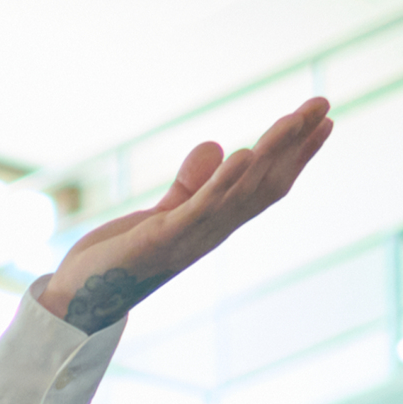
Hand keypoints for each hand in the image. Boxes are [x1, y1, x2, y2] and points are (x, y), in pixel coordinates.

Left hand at [34, 96, 332, 333]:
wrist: (79, 300)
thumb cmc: (121, 259)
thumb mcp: (163, 213)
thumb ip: (191, 185)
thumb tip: (219, 147)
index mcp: (214, 223)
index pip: (266, 184)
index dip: (296, 154)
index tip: (323, 120)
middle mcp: (211, 232)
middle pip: (264, 184)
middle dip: (295, 143)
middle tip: (323, 103)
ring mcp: (190, 238)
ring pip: (241, 192)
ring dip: (270, 154)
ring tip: (293, 118)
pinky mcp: (162, 240)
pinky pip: (199, 209)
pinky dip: (222, 182)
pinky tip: (243, 153)